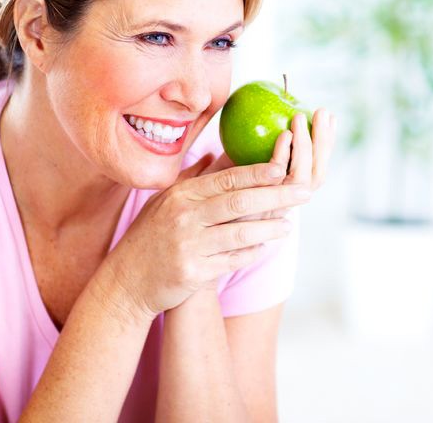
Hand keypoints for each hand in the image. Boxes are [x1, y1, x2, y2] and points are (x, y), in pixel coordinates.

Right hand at [106, 155, 312, 316]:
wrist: (127, 279)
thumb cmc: (150, 236)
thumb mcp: (165, 201)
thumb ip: (194, 178)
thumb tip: (218, 153)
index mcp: (181, 195)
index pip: (226, 179)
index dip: (257, 172)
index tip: (283, 165)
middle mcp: (185, 217)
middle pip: (239, 202)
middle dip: (276, 195)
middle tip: (304, 191)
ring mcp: (189, 245)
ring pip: (240, 233)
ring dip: (270, 228)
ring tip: (289, 224)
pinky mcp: (194, 272)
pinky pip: (232, 260)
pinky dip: (252, 253)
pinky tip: (265, 247)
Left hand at [203, 108, 337, 221]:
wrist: (191, 236)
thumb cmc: (204, 202)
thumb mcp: (224, 174)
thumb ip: (241, 153)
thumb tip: (255, 118)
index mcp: (282, 195)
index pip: (314, 167)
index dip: (324, 143)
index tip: (329, 116)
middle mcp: (283, 205)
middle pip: (316, 173)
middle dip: (324, 141)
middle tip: (325, 113)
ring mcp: (275, 209)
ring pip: (305, 177)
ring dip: (308, 145)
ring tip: (304, 117)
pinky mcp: (261, 211)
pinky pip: (280, 179)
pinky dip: (285, 155)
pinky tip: (285, 134)